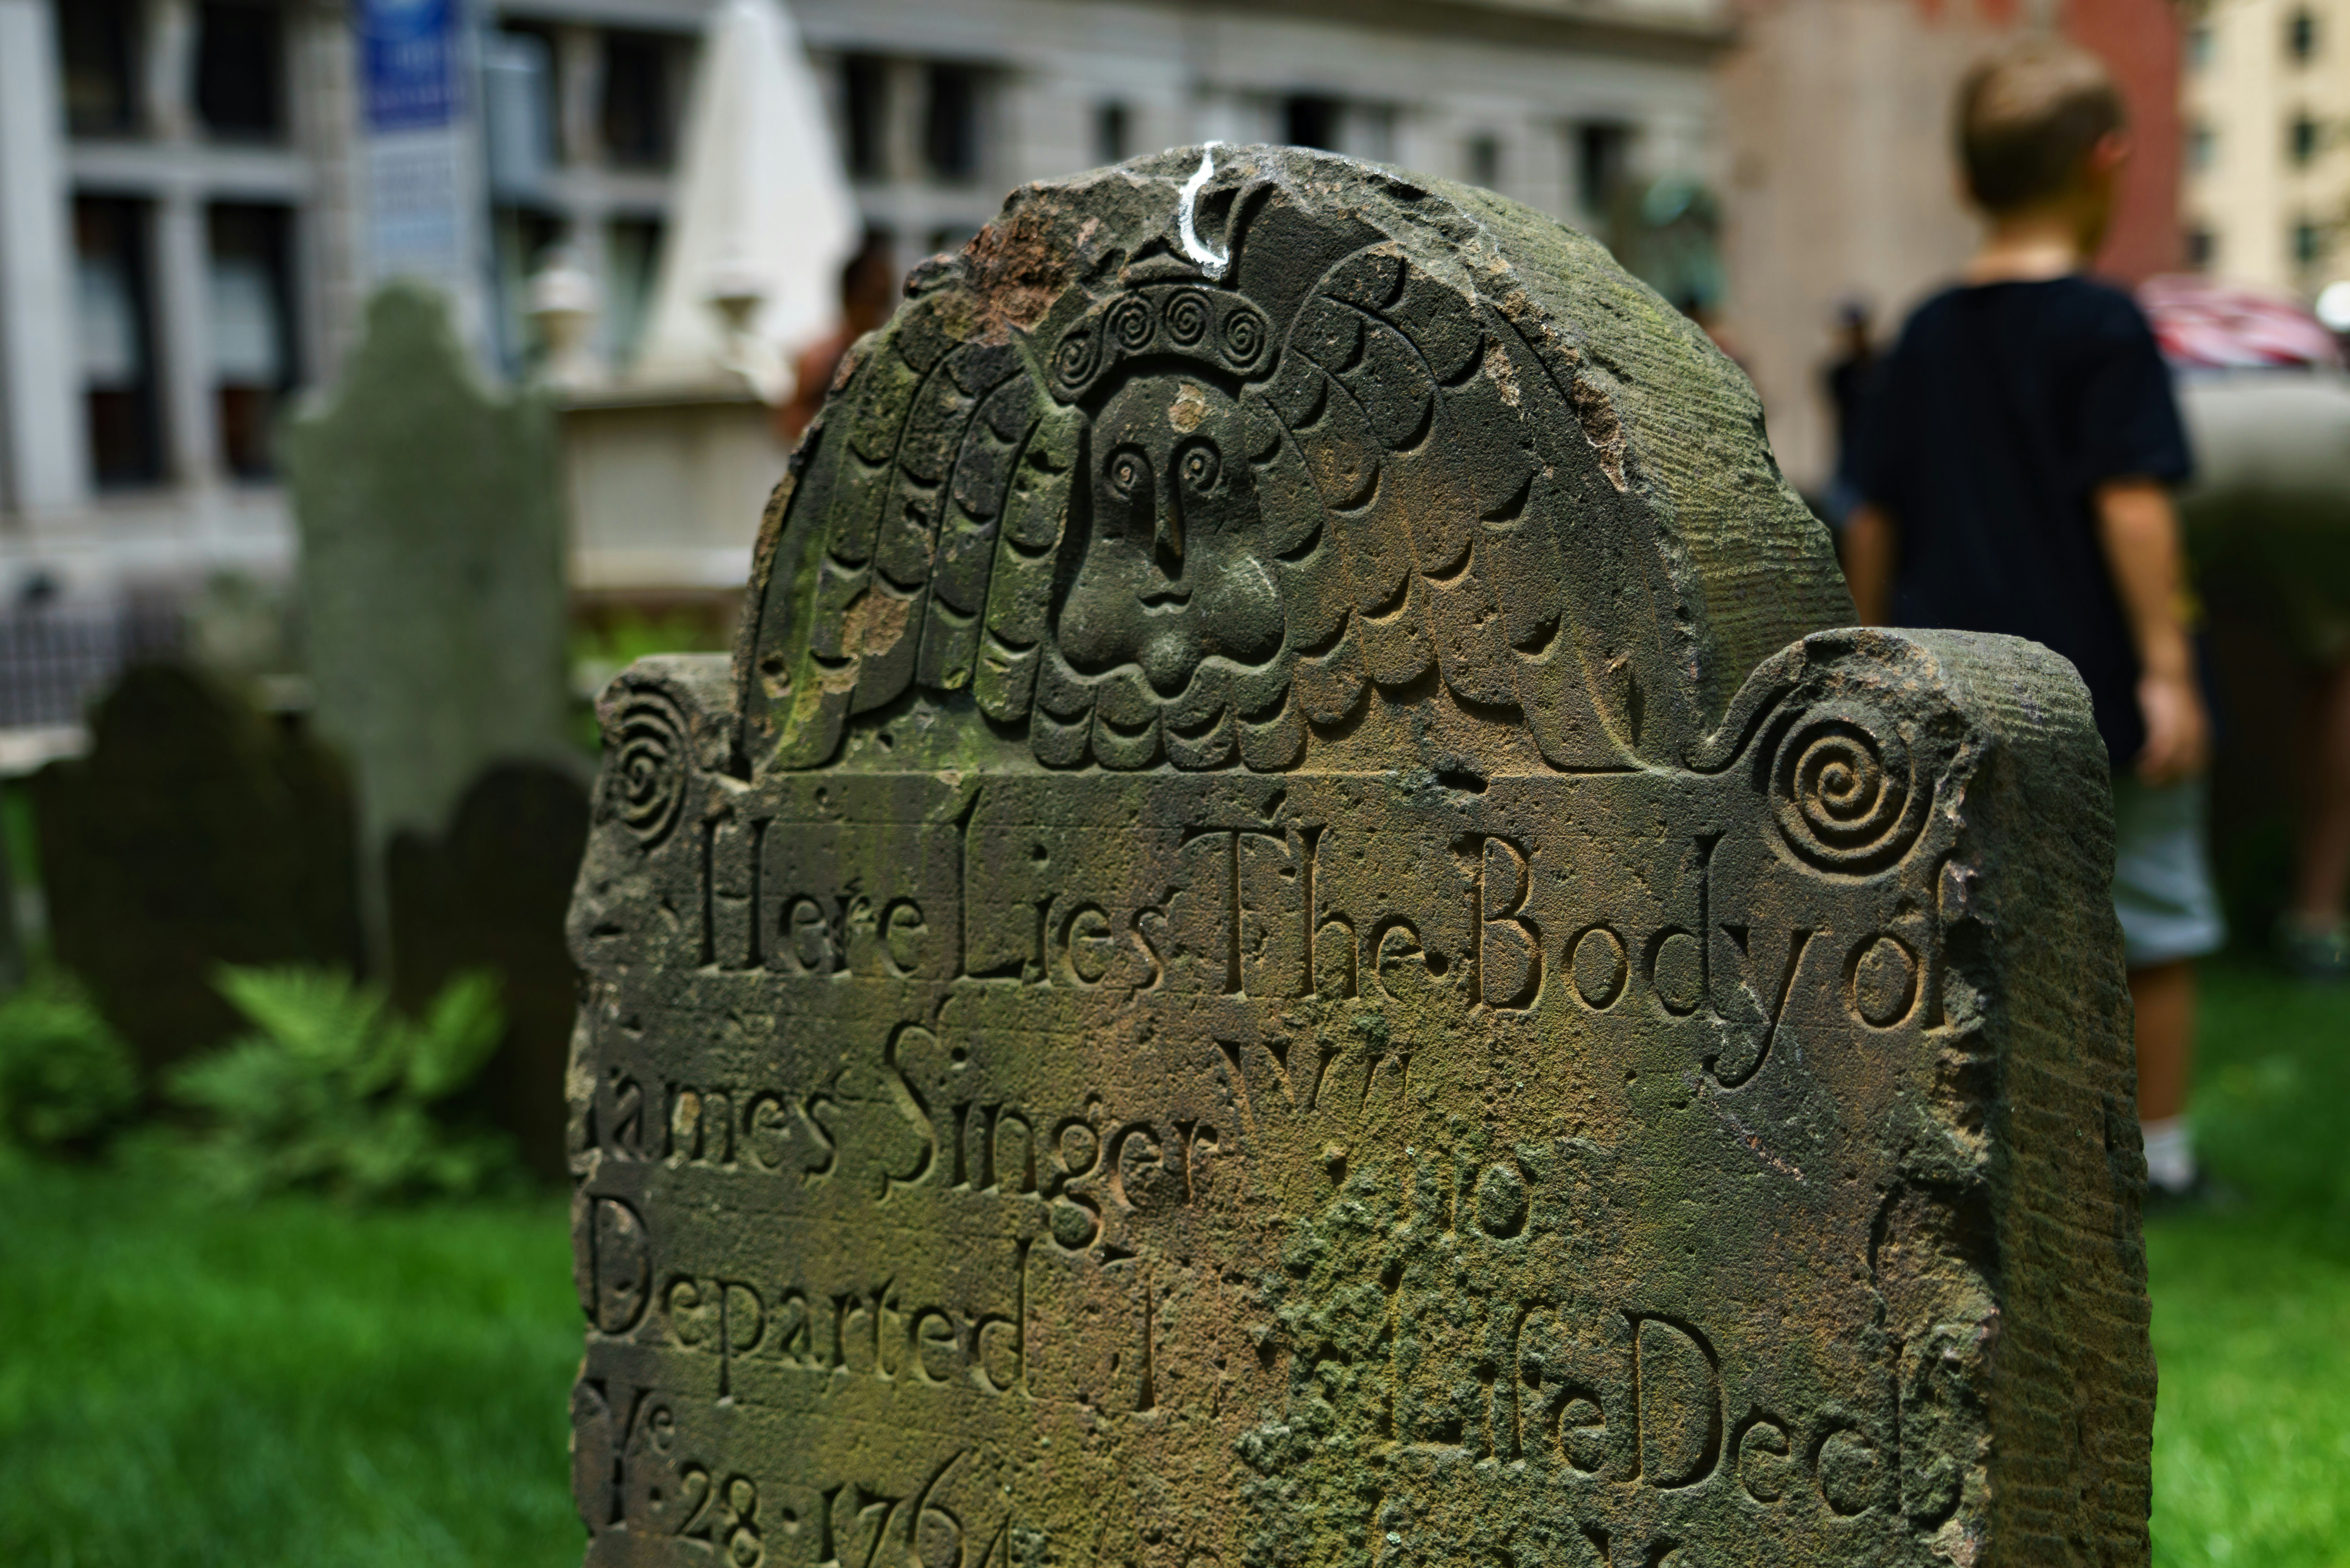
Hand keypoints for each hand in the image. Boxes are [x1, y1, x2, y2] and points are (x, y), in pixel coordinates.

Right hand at [2136, 670, 2208, 784]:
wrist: (2170, 672)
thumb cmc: (2172, 693)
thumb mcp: (2181, 715)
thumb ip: (2182, 731)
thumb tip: (2175, 745)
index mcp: (2202, 733)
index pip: (2200, 763)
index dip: (2186, 774)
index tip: (2170, 780)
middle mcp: (2195, 735)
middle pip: (2187, 767)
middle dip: (2170, 779)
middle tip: (2154, 784)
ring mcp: (2180, 731)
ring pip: (2173, 762)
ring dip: (2158, 773)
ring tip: (2144, 776)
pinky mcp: (2163, 726)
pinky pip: (2159, 751)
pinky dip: (2150, 761)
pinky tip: (2140, 762)